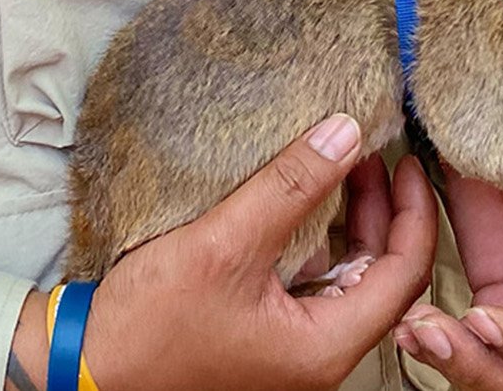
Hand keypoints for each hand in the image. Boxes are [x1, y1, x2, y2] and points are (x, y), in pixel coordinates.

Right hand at [80, 114, 437, 390]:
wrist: (89, 368)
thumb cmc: (151, 326)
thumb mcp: (225, 244)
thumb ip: (290, 188)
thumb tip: (345, 134)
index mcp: (325, 345)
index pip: (403, 273)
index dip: (414, 212)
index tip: (406, 161)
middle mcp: (319, 353)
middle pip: (381, 275)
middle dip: (382, 210)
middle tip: (371, 153)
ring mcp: (292, 346)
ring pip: (347, 277)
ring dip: (349, 221)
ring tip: (339, 165)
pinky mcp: (265, 334)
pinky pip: (311, 283)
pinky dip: (316, 239)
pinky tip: (301, 202)